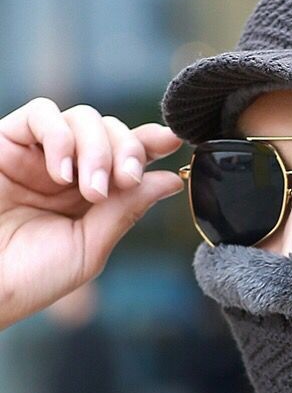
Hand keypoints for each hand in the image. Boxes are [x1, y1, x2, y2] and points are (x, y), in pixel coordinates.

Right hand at [0, 97, 185, 329]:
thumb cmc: (29, 278)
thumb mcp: (89, 248)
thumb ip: (126, 211)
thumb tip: (170, 180)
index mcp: (93, 196)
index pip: (129, 157)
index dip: (153, 144)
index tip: (174, 141)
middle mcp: (69, 170)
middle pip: (113, 131)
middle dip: (128, 151)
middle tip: (125, 181)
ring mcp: (38, 155)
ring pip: (84, 118)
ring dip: (98, 148)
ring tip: (90, 188)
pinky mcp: (4, 142)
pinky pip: (41, 114)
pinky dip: (61, 136)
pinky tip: (62, 173)